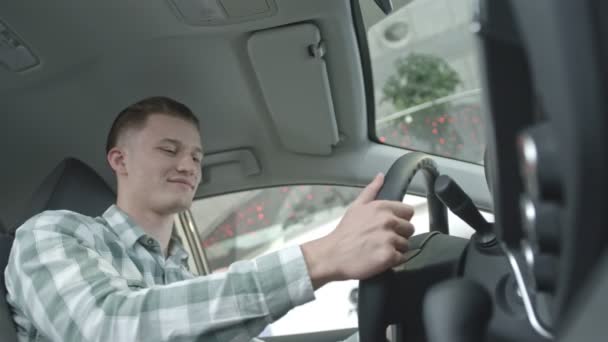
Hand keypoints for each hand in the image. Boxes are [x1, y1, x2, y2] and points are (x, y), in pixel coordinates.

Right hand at [302, 173, 414, 288]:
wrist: (332, 255)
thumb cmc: (344, 233)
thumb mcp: (356, 206)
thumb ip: (371, 190)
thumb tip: (380, 176)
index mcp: (382, 208)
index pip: (408, 212)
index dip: (401, 220)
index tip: (391, 226)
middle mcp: (387, 221)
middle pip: (409, 229)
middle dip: (399, 235)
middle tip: (382, 239)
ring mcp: (389, 239)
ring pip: (406, 245)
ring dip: (396, 249)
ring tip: (379, 249)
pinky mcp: (388, 256)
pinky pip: (402, 258)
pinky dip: (393, 260)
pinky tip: (380, 258)